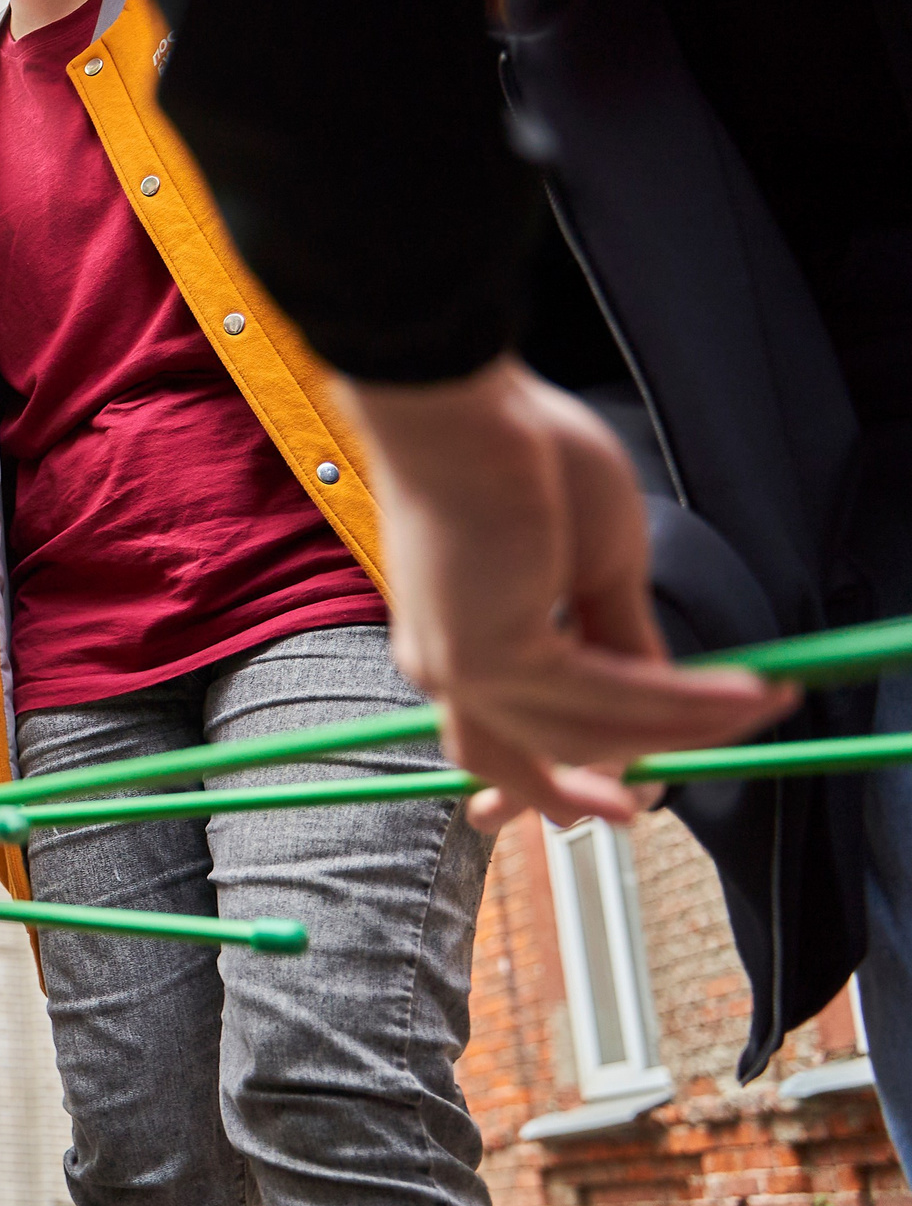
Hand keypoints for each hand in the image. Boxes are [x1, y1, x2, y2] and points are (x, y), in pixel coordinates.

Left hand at [340, 357, 796, 828]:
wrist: (459, 412)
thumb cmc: (507, 459)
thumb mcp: (587, 561)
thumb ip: (613, 636)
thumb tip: (656, 692)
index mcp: (453, 647)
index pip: (513, 740)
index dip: (579, 773)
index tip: (634, 792)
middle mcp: (447, 670)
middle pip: (550, 753)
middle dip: (635, 770)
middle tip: (710, 765)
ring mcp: (466, 669)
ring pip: (592, 731)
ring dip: (686, 725)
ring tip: (758, 703)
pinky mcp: (498, 657)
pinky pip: (611, 697)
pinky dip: (681, 701)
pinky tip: (739, 693)